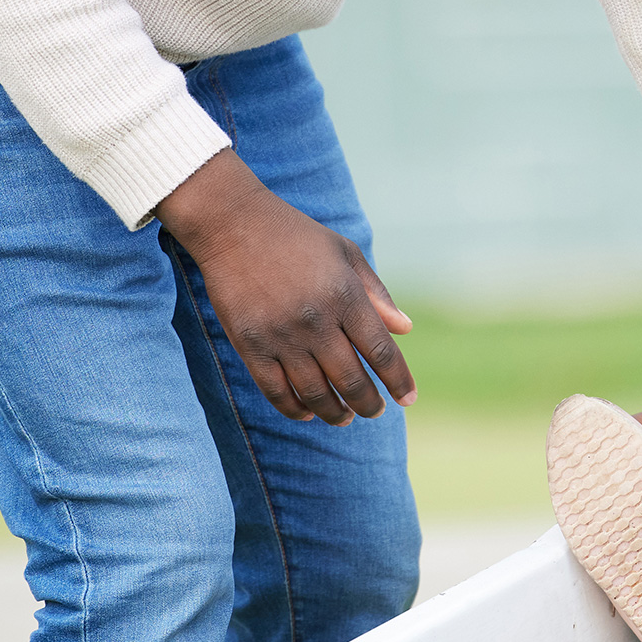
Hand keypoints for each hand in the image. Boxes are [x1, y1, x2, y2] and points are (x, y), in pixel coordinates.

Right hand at [156, 151, 413, 424]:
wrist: (233, 225)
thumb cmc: (296, 236)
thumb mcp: (345, 253)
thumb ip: (376, 293)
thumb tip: (405, 330)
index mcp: (344, 295)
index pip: (381, 352)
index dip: (398, 381)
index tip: (408, 399)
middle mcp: (316, 320)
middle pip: (351, 381)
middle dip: (369, 404)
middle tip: (375, 411)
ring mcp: (281, 336)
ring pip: (315, 394)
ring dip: (335, 413)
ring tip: (345, 416)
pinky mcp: (250, 345)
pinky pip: (276, 391)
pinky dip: (295, 409)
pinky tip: (307, 412)